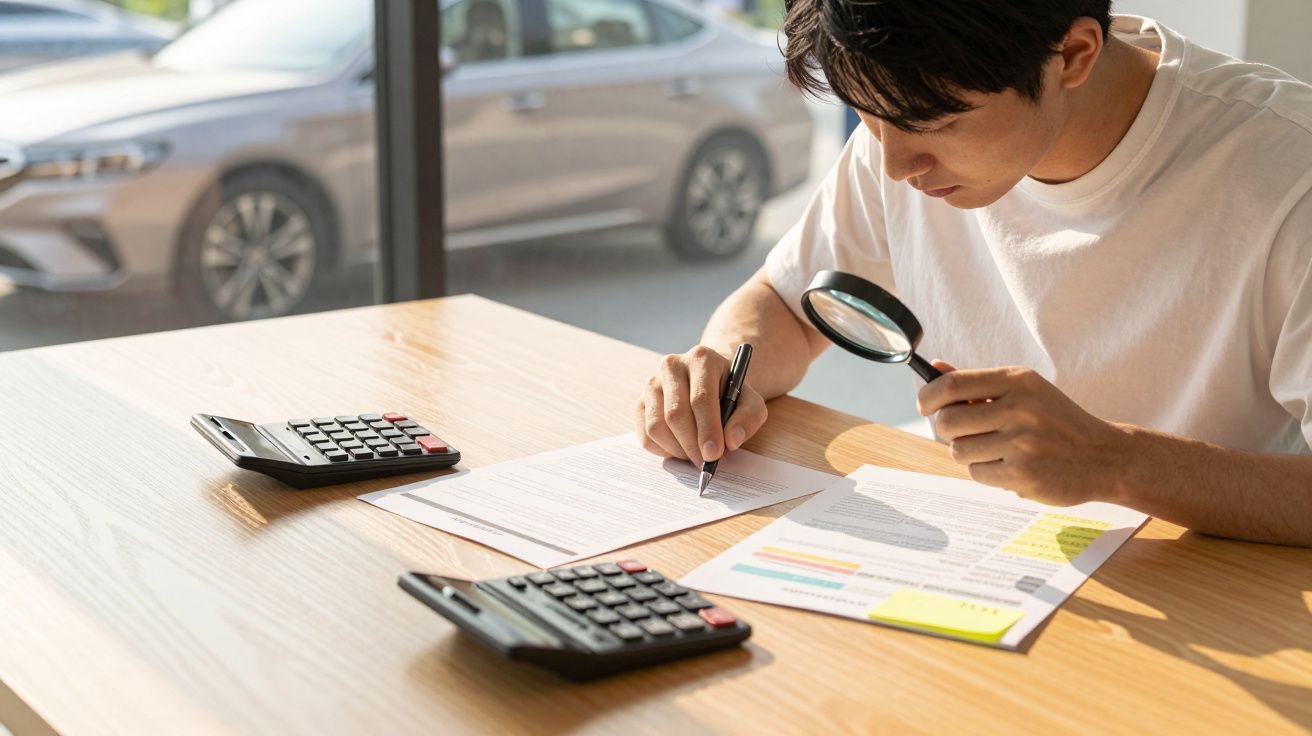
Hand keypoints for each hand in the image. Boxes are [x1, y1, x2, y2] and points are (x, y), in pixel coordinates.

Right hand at [636, 345, 767, 465]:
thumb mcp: (751, 403)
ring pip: (656, 426)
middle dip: (692, 445)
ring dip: (677, 450)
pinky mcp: (641, 402)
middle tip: (706, 462)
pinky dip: (663, 450)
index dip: (707, 430)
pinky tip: (681, 449)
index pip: (700, 398)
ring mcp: (652, 383)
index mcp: (702, 359)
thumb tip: (731, 440)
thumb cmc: (731, 395)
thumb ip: (748, 419)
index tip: (714, 454)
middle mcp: (672, 366)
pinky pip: (645, 435)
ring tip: (695, 455)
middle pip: (676, 414)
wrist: (710, 385)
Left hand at [917, 361, 1132, 505]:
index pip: (951, 385)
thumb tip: (934, 368)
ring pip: (959, 451)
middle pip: (948, 422)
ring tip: (996, 449)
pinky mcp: (1023, 473)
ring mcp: (1022, 442)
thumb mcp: (1025, 391)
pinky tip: (1010, 466)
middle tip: (968, 432)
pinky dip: (986, 472)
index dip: (928, 397)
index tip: (925, 406)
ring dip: (969, 454)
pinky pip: (977, 474)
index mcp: (1018, 380)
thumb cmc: (1056, 421)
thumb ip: (978, 382)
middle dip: (949, 430)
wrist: (1104, 456)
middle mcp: (1019, 408)